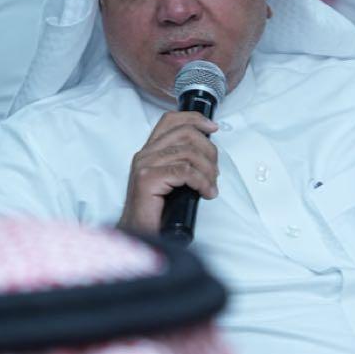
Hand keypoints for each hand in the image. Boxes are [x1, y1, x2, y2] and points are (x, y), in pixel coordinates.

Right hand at [118, 111, 218, 233]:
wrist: (138, 234)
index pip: (170, 120)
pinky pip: (185, 172)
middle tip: (215, 172)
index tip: (212, 128)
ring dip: (208, 170)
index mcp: (149, 151)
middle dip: (209, 151)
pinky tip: (206, 193)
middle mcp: (145, 154)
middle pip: (185, 134)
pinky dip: (202, 182)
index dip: (195, 119)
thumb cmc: (155, 212)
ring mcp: (145, 165)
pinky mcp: (148, 179)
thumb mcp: (171, 181)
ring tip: (211, 186)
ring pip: (188, 153)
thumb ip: (182, 163)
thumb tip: (207, 155)